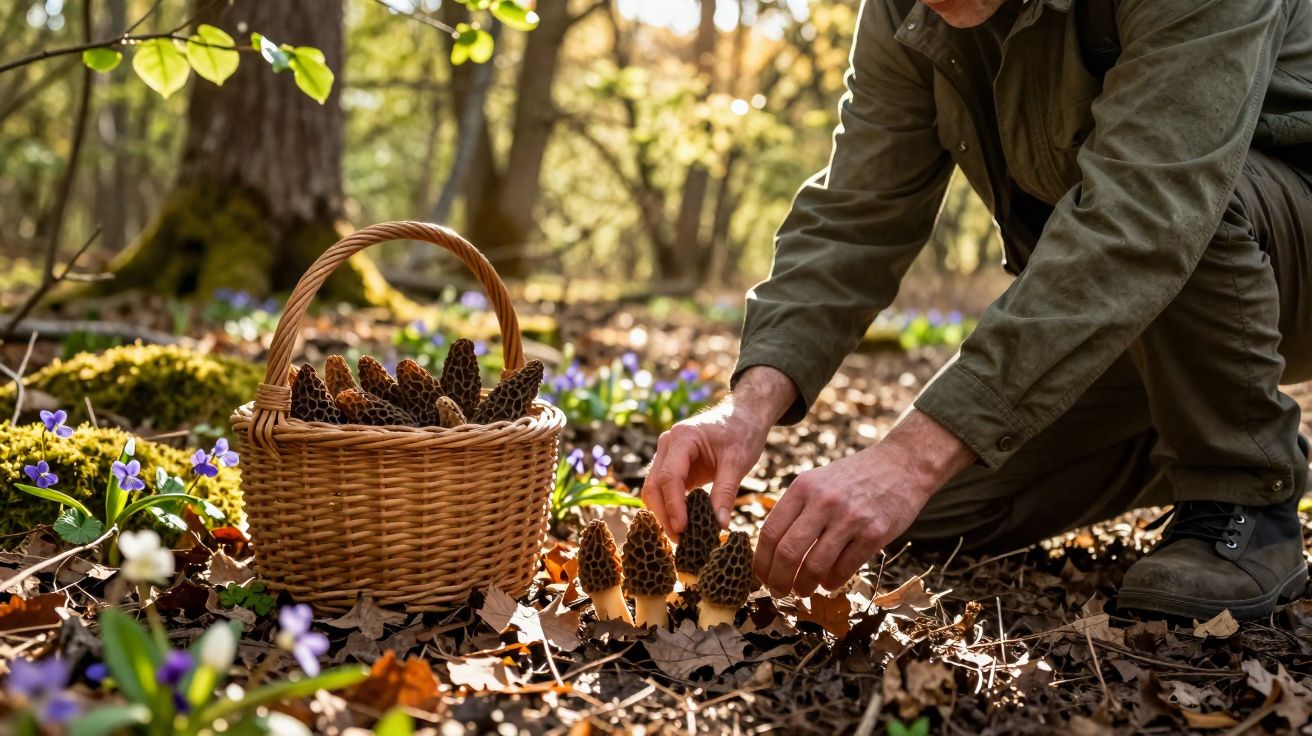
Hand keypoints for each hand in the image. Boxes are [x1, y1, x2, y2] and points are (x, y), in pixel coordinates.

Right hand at [643, 366, 796, 538]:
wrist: (743, 416)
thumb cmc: (742, 432)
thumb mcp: (738, 461)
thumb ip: (726, 492)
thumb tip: (720, 525)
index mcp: (682, 437)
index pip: (670, 476)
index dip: (673, 505)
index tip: (682, 529)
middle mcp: (667, 444)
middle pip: (654, 485)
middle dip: (664, 514)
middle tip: (680, 541)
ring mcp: (667, 455)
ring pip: (654, 490)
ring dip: (663, 514)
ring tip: (680, 538)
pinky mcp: (672, 466)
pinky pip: (664, 490)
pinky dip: (669, 508)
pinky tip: (682, 526)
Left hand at [753, 410, 975, 595]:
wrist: (902, 465)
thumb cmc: (855, 477)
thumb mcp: (818, 481)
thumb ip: (796, 509)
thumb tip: (772, 551)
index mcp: (803, 487)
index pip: (770, 532)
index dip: (761, 561)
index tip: (761, 576)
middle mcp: (823, 501)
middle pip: (787, 552)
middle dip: (778, 579)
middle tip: (778, 591)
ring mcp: (850, 518)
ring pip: (815, 565)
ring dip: (804, 586)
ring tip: (803, 590)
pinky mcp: (875, 533)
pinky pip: (844, 568)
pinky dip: (831, 582)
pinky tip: (828, 583)